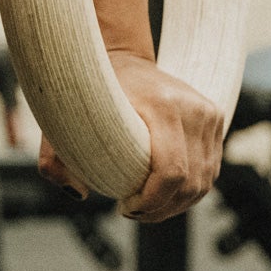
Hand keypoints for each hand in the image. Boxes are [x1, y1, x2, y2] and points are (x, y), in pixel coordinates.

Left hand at [35, 52, 224, 222]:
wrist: (123, 58)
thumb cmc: (91, 92)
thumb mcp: (63, 120)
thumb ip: (54, 158)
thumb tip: (78, 193)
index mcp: (162, 105)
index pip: (171, 172)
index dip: (151, 202)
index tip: (124, 207)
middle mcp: (193, 108)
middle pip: (190, 183)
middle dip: (161, 209)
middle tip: (132, 212)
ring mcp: (209, 113)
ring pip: (203, 182)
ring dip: (176, 205)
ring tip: (146, 207)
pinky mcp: (216, 119)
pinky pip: (209, 171)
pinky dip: (188, 191)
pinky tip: (163, 195)